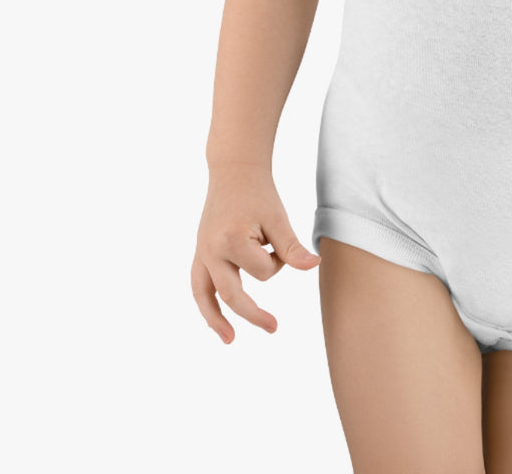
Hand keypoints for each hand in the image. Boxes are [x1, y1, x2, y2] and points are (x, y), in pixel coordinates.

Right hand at [191, 163, 320, 343]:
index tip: (279, 242)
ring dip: (216, 320)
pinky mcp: (200, 252)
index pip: (263, 272)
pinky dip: (206, 303)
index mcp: (231, 240)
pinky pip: (198, 284)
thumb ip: (291, 247)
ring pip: (205, 296)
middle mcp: (210, 250)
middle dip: (253, 314)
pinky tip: (216, 319)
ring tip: (230, 340)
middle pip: (232, 294)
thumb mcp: (278, 218)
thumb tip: (314, 266)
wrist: (235, 171)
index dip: (278, 261)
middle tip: (275, 328)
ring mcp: (201, 252)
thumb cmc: (260, 193)